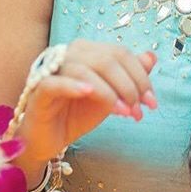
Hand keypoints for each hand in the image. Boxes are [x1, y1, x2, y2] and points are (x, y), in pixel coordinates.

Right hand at [17, 39, 157, 163]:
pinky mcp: (38, 90)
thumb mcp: (110, 96)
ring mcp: (52, 70)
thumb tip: (151, 57)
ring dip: (109, 92)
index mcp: (88, 51)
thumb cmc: (77, 113)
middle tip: (139, 110)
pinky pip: (55, 82)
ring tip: (123, 112)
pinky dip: (73, 86)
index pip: (120, 53)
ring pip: (84, 69)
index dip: (140, 75)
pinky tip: (89, 93)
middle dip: (129, 85)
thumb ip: (129, 77)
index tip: (152, 101)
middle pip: (106, 59)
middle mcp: (70, 54)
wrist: (48, 140)